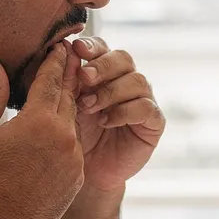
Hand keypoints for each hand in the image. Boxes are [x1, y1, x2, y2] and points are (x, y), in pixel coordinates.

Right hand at [0, 45, 83, 218]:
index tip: (60, 46)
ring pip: (73, 123)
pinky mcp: (78, 177)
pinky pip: (74, 149)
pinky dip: (67, 136)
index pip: (51, 81)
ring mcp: (74, 158)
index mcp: (39, 121)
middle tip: (72, 56)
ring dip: (70, 106)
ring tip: (67, 90)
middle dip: (69, 76)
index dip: (54, 61)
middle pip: (68, 98)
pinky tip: (60, 132)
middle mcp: (64, 136)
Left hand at [68, 36, 164, 191]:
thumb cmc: (76, 136)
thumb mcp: (68, 105)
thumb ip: (68, 80)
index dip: (92, 46)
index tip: (76, 48)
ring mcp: (143, 100)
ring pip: (137, 80)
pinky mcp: (154, 122)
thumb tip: (63, 48)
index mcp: (104, 72)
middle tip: (84, 77)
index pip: (103, 48)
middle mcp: (126, 81)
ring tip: (89, 107)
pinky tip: (106, 121)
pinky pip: (146, 107)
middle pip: (123, 58)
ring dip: (110, 91)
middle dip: (102, 66)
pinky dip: (124, 111)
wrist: (88, 172)